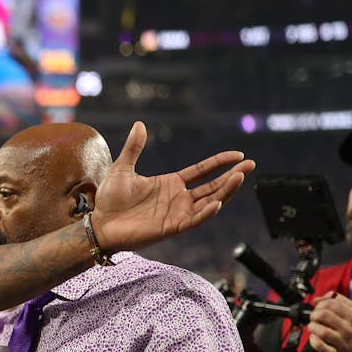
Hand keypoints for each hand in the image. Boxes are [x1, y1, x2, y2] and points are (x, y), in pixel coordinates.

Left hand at [91, 122, 254, 251]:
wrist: (100, 223)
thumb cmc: (110, 200)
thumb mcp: (123, 168)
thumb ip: (133, 148)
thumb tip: (139, 124)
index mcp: (171, 184)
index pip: (202, 171)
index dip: (220, 163)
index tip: (238, 154)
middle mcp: (179, 198)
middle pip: (213, 186)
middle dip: (232, 176)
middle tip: (251, 164)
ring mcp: (177, 213)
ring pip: (209, 202)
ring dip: (225, 191)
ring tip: (240, 177)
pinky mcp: (171, 228)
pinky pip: (194, 221)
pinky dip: (206, 213)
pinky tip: (217, 203)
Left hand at [308, 292, 351, 351]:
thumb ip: (339, 301)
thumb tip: (318, 299)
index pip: (331, 304)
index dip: (321, 304)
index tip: (320, 307)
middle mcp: (349, 329)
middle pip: (323, 315)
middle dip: (315, 314)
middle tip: (316, 318)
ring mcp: (342, 341)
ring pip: (321, 331)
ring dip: (313, 326)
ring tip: (315, 326)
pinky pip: (321, 347)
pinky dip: (314, 341)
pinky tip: (315, 337)